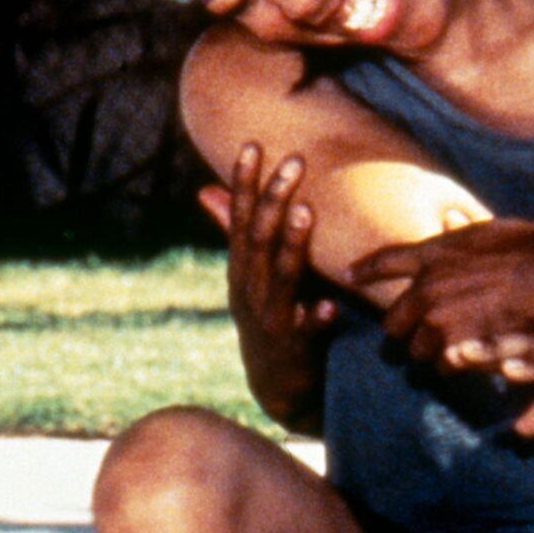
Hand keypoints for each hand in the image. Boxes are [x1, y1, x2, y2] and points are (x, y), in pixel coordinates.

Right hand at [202, 143, 337, 425]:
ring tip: (308, 212)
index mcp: (241, 270)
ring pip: (280, 278)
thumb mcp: (248, 275)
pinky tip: (328, 306)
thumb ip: (233, 232)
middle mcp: (249, 290)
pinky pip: (305, 332)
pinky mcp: (295, 350)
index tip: (253, 145)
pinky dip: (315, 318)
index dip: (244, 183)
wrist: (277, 387)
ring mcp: (270, 320)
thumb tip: (206, 190)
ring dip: (293, 244)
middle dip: (274, 198)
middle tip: (295, 161)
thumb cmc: (269, 318)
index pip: (239, 219)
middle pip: (259, 239)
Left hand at [354, 219, 533, 369]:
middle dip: (401, 330)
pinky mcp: (454, 346)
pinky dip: (450, 365)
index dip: (366, 269)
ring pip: (416, 349)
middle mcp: (426, 287)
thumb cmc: (532, 248)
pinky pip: (442, 365)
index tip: (349, 275)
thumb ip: (462, 232)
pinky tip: (461, 364)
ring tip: (439, 355)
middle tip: (409, 337)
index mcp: (434, 253)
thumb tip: (449, 218)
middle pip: (394, 320)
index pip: (386, 260)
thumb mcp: (490, 229)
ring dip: (426, 352)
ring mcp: (438, 319)